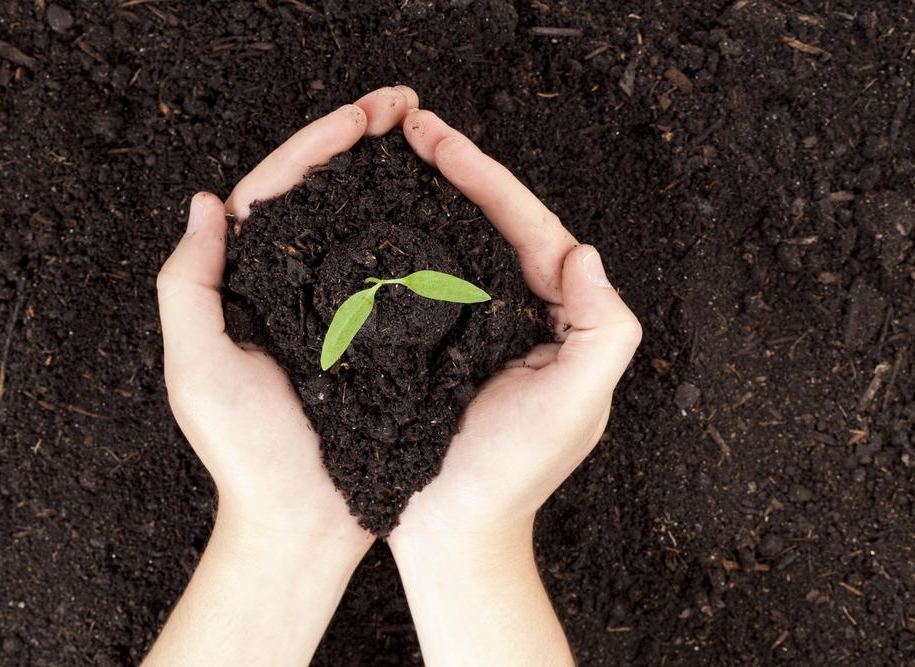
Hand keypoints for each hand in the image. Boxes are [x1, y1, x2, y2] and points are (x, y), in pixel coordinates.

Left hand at [146, 86, 418, 666]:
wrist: (303, 524)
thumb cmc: (247, 456)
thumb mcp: (197, 370)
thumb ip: (189, 288)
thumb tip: (205, 204)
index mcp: (247, 286)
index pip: (277, 194)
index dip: (316, 146)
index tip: (361, 116)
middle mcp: (292, 289)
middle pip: (324, 197)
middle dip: (360, 144)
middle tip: (402, 107)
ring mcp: (335, 312)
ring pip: (361, 226)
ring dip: (389, 179)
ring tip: (423, 140)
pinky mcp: (375, 340)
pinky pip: (392, 275)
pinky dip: (413, 236)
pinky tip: (439, 211)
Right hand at [387, 110, 641, 665]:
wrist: (454, 534)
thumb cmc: (511, 477)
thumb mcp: (574, 405)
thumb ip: (602, 330)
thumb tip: (586, 252)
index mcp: (561, 317)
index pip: (532, 228)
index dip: (487, 177)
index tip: (440, 140)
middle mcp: (525, 314)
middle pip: (496, 224)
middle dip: (458, 171)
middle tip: (414, 130)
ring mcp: (482, 327)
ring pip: (461, 244)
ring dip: (433, 197)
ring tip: (398, 156)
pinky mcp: (442, 345)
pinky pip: (431, 280)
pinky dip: (411, 243)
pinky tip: (382, 220)